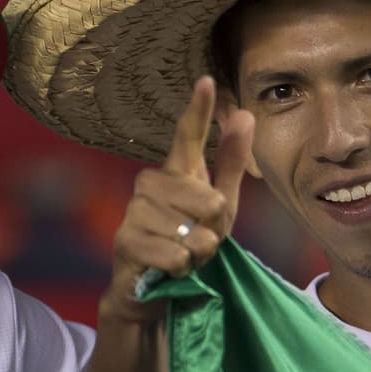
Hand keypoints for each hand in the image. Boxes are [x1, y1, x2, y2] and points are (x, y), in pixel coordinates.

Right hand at [101, 76, 253, 322]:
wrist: (153, 290)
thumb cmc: (187, 242)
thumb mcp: (220, 208)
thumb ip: (231, 164)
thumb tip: (245, 114)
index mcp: (176, 172)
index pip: (188, 136)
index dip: (199, 109)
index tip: (207, 80)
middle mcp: (150, 184)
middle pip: (206, 198)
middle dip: (213, 228)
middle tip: (199, 240)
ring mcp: (134, 211)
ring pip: (191, 230)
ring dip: (199, 251)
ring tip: (183, 255)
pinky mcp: (125, 241)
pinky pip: (175, 253)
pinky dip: (182, 267)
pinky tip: (170, 269)